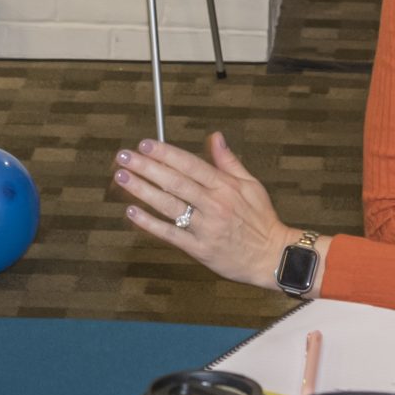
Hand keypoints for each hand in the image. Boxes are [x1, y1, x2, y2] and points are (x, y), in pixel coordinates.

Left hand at [113, 132, 295, 288]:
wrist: (273, 257)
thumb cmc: (262, 221)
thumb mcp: (251, 185)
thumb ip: (229, 161)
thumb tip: (215, 137)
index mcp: (225, 187)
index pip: (190, 164)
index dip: (166, 153)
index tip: (146, 144)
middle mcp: (214, 205)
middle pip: (174, 182)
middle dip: (146, 167)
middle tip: (124, 156)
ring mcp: (206, 227)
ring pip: (168, 205)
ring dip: (142, 190)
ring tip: (122, 177)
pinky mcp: (200, 249)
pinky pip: (170, 234)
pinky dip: (150, 223)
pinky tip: (132, 212)